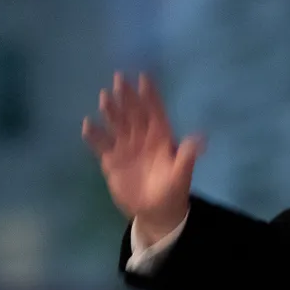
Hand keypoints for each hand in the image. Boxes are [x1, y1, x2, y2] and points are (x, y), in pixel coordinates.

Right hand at [81, 72, 202, 242]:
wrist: (156, 212)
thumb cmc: (172, 191)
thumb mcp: (181, 175)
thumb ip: (187, 156)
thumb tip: (201, 139)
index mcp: (161, 138)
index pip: (155, 112)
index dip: (151, 96)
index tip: (144, 77)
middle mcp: (142, 138)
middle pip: (134, 113)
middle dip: (127, 96)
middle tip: (119, 78)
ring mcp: (126, 148)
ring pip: (117, 124)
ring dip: (111, 111)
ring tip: (104, 96)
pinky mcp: (111, 161)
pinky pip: (101, 145)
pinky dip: (95, 136)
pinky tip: (87, 125)